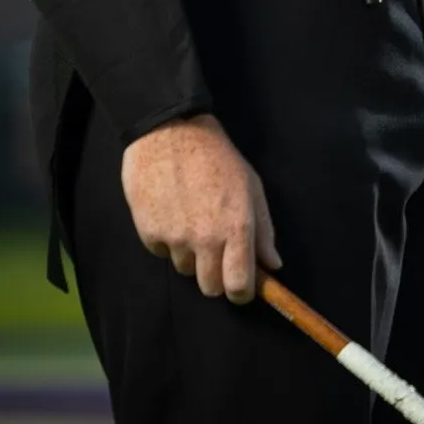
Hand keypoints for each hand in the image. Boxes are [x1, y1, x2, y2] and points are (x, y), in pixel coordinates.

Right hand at [121, 114, 280, 303]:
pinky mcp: (149, 233)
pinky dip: (168, 241)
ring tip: (192, 220)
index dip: (242, 292)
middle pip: (211, 288)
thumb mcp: (251, 186)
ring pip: (186, 270)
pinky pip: (162, 253)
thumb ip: (263, 229)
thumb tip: (273, 265)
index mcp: (237, 226)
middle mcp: (206, 238)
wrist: (169, 132)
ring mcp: (175, 237)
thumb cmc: (217, 157)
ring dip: (192, 255)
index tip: (242, 287)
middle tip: (217, 252)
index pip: (239, 285)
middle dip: (217, 277)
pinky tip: (172, 212)